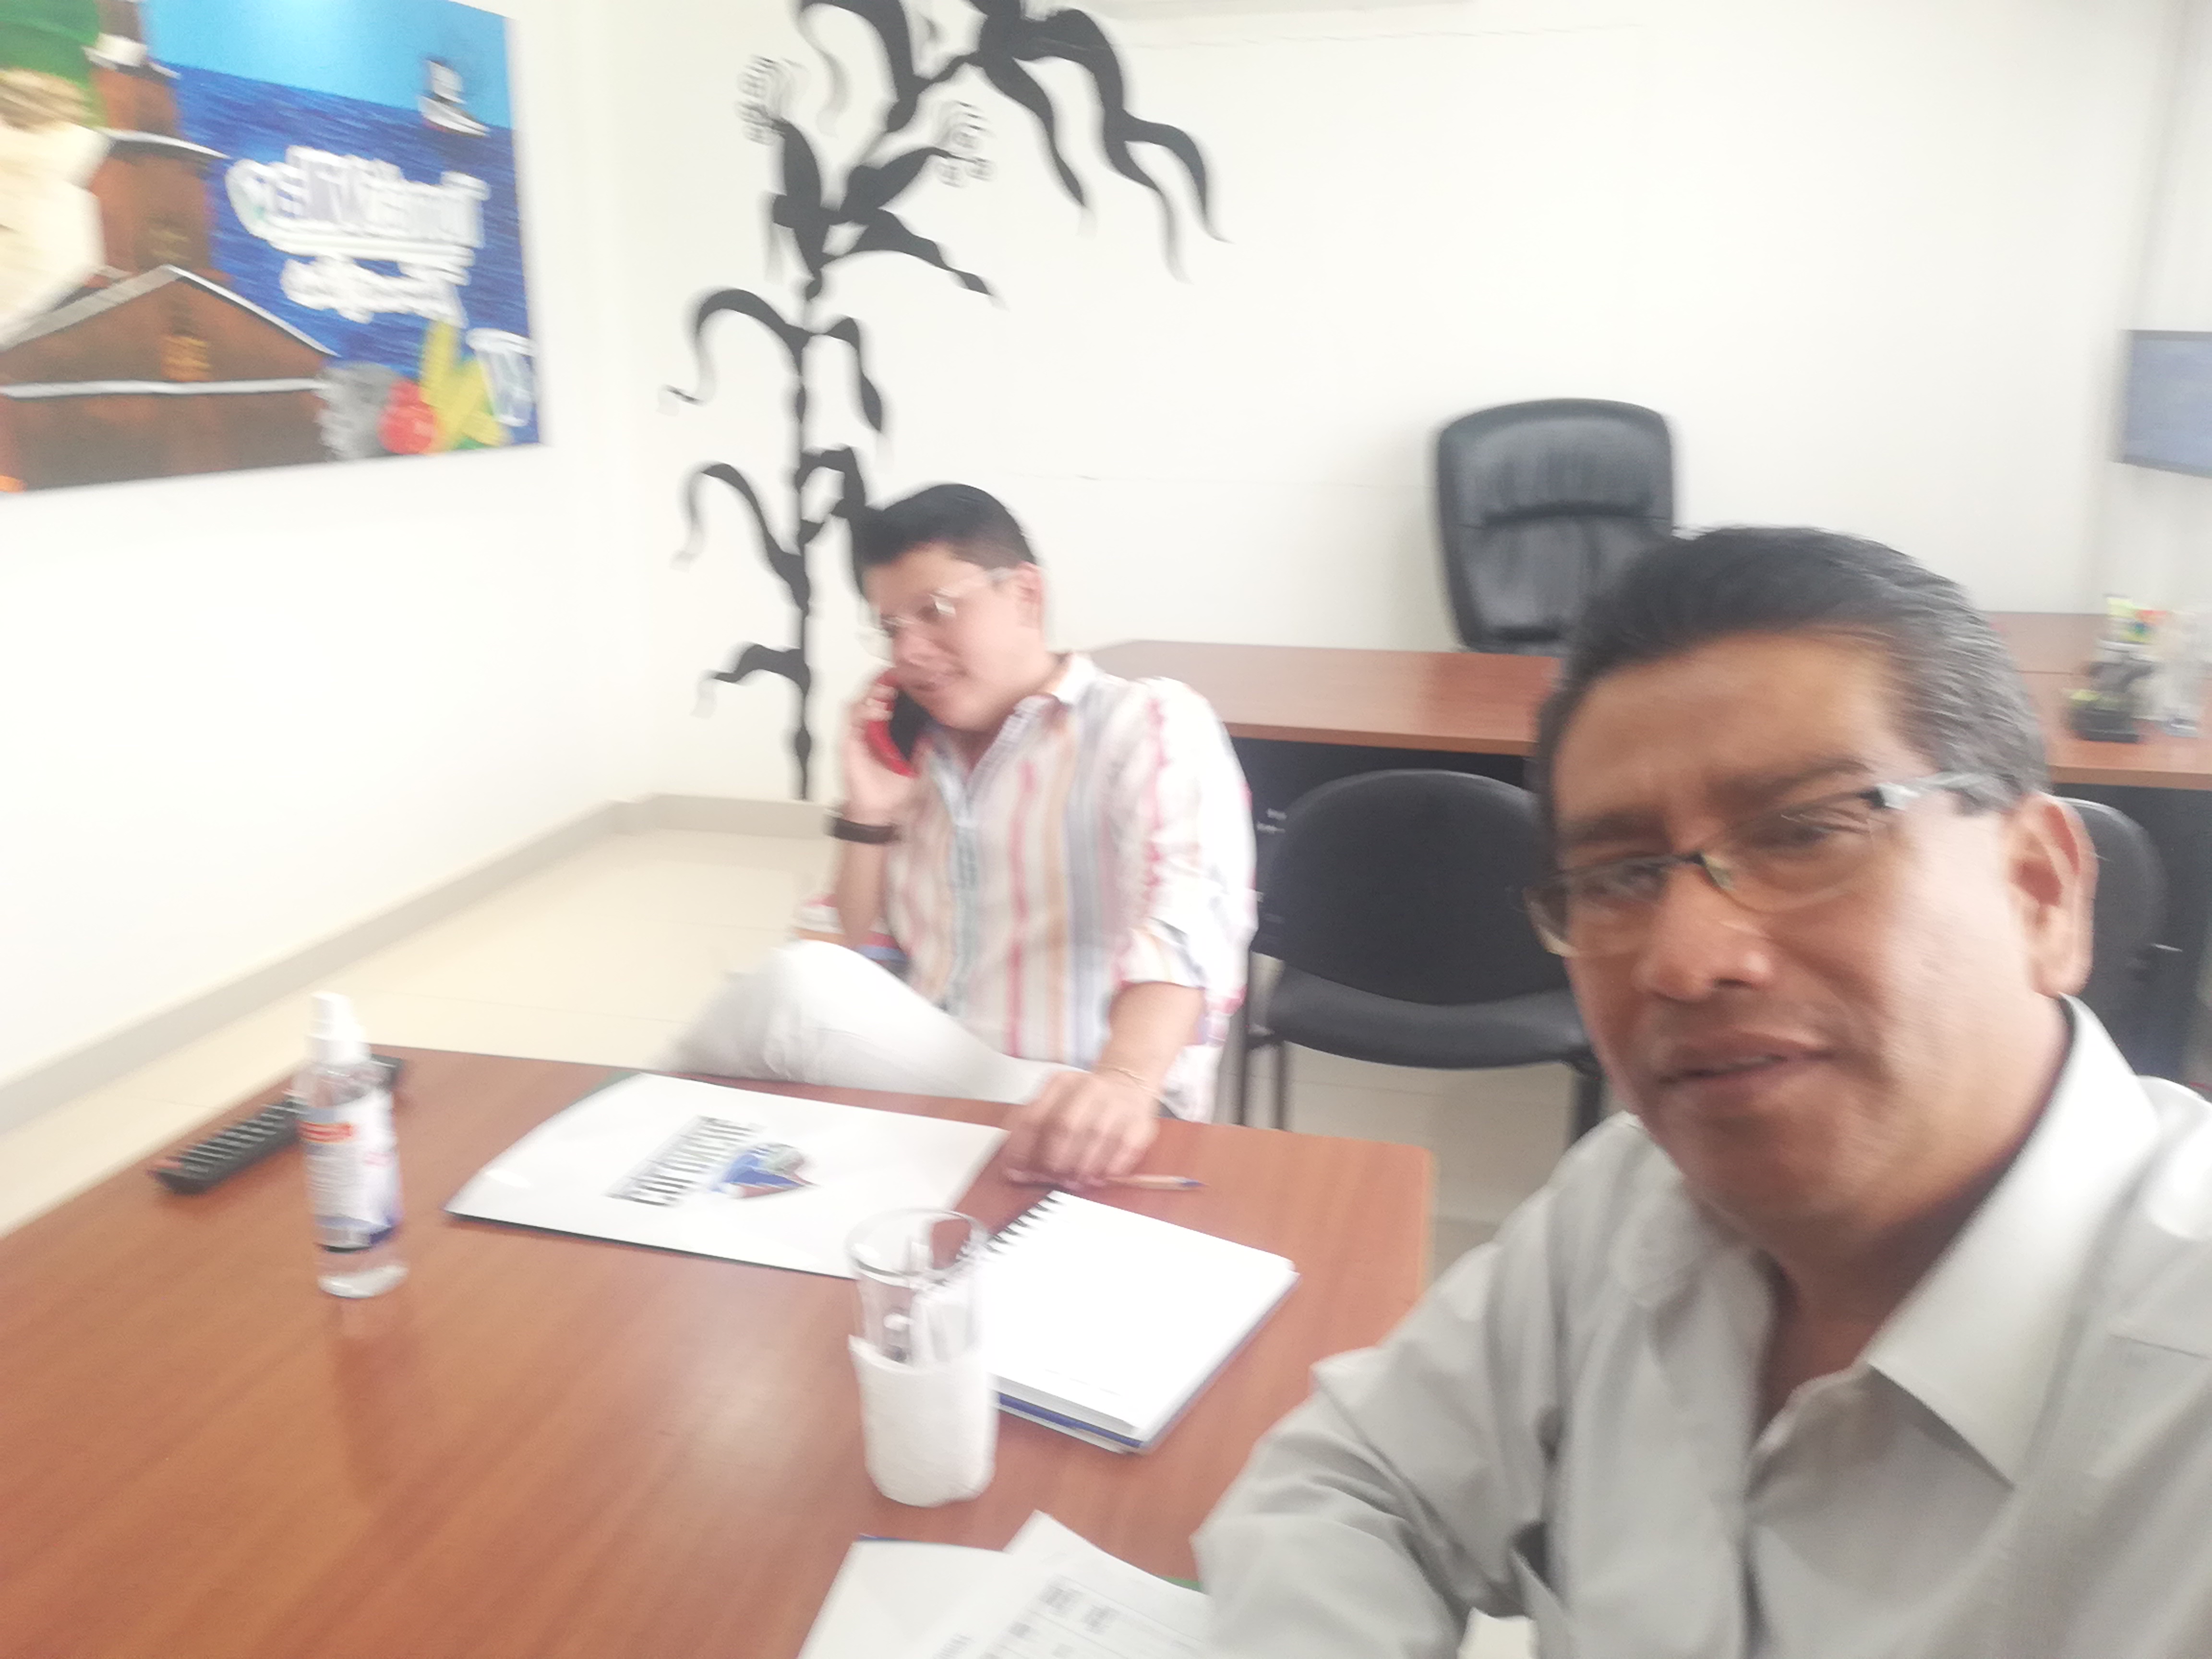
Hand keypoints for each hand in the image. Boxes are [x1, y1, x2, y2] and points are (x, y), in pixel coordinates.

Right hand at [839, 680, 920, 826]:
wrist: (879, 810)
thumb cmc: (894, 787)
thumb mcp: (917, 762)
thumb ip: (924, 744)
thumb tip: (935, 726)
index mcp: (886, 729)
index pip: (888, 700)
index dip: (896, 685)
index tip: (909, 675)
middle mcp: (870, 727)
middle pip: (872, 695)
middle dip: (883, 682)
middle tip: (897, 673)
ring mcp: (857, 733)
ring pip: (859, 701)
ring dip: (871, 691)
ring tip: (886, 686)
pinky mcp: (847, 742)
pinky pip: (849, 719)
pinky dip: (860, 710)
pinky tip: (874, 708)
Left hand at [1002, 1068, 1160, 1188]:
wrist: (1128, 1081)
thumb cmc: (1086, 1100)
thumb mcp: (1056, 1101)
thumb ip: (1034, 1128)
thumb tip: (1015, 1166)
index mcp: (1061, 1083)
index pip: (1034, 1115)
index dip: (1022, 1147)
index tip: (1016, 1170)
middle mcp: (1089, 1088)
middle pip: (1066, 1126)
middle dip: (1055, 1158)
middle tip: (1051, 1177)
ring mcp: (1117, 1103)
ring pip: (1095, 1136)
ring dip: (1082, 1166)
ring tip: (1074, 1182)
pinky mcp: (1139, 1120)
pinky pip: (1125, 1147)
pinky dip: (1110, 1166)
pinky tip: (1100, 1176)